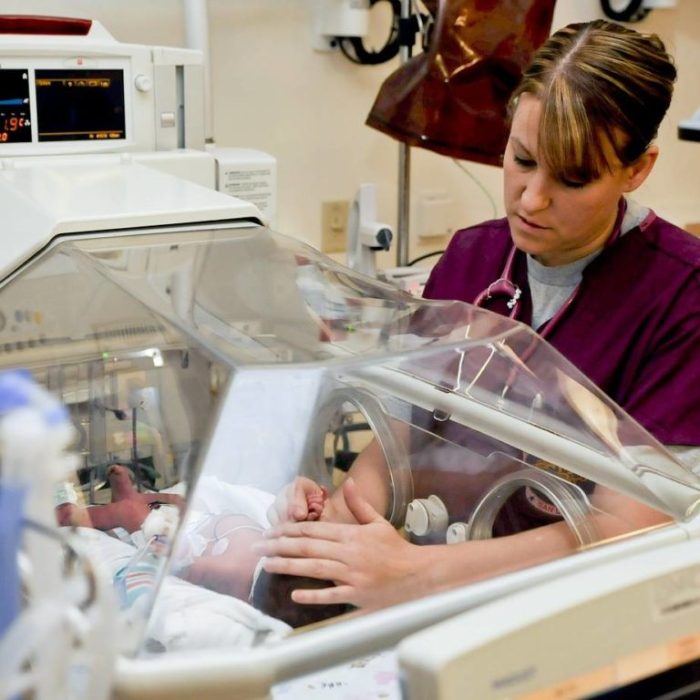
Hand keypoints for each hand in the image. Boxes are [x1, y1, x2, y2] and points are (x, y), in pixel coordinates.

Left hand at [255, 478, 426, 609]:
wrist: (418, 574)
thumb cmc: (395, 549)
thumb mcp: (378, 522)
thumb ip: (359, 504)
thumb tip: (348, 482)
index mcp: (350, 535)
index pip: (313, 530)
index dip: (289, 529)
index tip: (271, 531)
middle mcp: (348, 553)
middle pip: (307, 547)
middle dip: (279, 545)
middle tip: (257, 546)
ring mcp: (352, 574)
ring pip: (314, 568)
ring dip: (288, 565)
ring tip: (266, 564)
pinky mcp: (357, 594)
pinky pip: (332, 595)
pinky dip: (313, 594)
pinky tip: (294, 593)